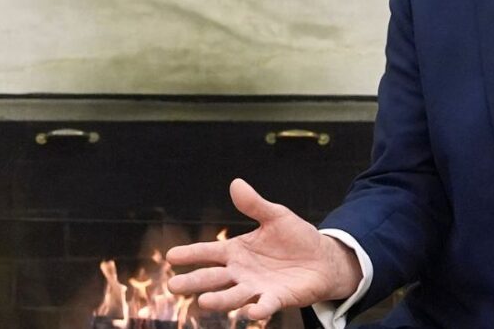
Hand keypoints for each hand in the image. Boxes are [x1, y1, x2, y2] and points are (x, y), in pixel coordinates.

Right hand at [166, 178, 362, 319]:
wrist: (323, 259)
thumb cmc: (296, 237)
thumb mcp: (276, 216)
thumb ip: (254, 204)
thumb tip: (236, 183)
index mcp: (236, 251)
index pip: (208, 252)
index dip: (190, 254)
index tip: (170, 256)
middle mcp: (241, 272)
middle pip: (212, 278)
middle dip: (193, 282)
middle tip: (173, 286)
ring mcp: (257, 287)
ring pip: (233, 295)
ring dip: (219, 299)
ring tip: (203, 302)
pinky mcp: (276, 299)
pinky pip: (264, 305)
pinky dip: (257, 310)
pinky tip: (250, 311)